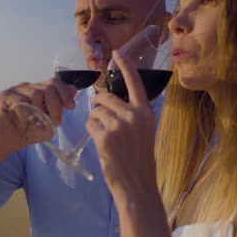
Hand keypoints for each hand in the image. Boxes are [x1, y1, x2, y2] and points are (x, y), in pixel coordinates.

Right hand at [0, 78, 76, 158]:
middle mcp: (27, 87)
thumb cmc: (27, 131)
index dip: (65, 93)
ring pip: (36, 93)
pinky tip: (23, 122)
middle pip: (48, 88)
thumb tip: (74, 89)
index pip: (55, 82)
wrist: (7, 142)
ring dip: (40, 112)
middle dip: (56, 106)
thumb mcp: (49, 120)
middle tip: (56, 122)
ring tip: (36, 124)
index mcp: (38, 89)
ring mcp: (15, 89)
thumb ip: (60, 105)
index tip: (71, 107)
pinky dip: (26, 114)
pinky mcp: (4, 95)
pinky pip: (21, 100)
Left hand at [86, 50, 157, 198]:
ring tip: (103, 133)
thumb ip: (131, 114)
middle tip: (97, 109)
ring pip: (96, 111)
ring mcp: (119, 127)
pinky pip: (90, 124)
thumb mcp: (144, 131)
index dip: (125, 66)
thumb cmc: (139, 158)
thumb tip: (110, 100)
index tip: (117, 52)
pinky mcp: (105, 138)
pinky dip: (91, 130)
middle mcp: (134, 116)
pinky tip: (99, 140)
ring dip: (95, 119)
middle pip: (107, 97)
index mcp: (146, 113)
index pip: (135, 82)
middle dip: (98, 101)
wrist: (137, 184)